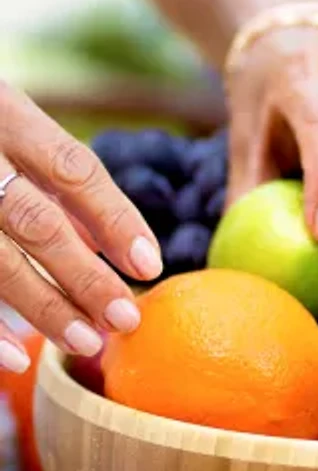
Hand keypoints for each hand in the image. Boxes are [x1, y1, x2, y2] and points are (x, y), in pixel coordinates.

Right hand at [0, 81, 162, 372]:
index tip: (149, 266)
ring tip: (87, 342)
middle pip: (36, 221)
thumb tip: (110, 242)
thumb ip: (57, 181)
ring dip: (44, 307)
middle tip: (126, 319)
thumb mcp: (12, 131)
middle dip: (86, 276)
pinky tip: (16, 358)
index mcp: (4, 112)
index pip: (74, 168)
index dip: (116, 219)